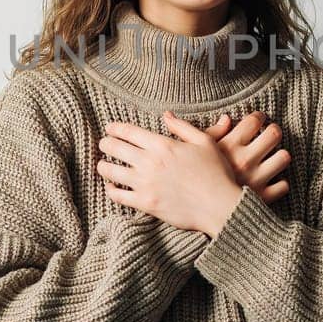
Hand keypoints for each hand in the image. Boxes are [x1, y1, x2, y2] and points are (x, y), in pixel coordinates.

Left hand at [97, 116, 241, 236]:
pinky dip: (110, 190)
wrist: (220, 206)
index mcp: (162, 145)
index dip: (115, 128)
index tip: (109, 128)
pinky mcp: (145, 203)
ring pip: (110, 171)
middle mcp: (149, 162)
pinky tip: (111, 187)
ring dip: (103, 166)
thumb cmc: (216, 173)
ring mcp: (145, 184)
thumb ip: (182, 127)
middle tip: (103, 144)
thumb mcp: (204, 142)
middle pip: (114, 148)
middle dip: (105, 144)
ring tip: (102, 165)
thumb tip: (166, 115)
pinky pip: (118, 196)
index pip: (129, 132)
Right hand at [201, 110, 291, 203]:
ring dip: (279, 157)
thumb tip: (226, 118)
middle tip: (269, 135)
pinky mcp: (262, 198)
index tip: (258, 120)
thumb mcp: (195, 152)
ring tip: (273, 158)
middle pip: (274, 134)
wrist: (196, 211)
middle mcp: (245, 160)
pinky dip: (278, 184)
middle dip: (273, 132)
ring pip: (283, 158)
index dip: (258, 117)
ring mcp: (255, 179)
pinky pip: (282, 186)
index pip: (254, 120)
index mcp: (230, 145)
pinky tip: (270, 181)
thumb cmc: (192, 179)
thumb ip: (212, 133)